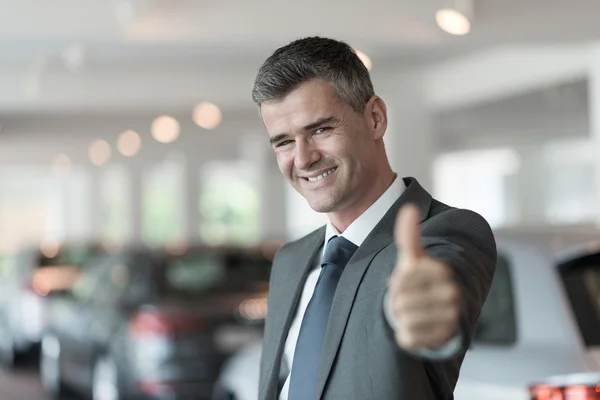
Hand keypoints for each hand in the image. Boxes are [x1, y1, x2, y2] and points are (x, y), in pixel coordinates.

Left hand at [388, 204, 460, 350]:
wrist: (431, 311)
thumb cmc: (417, 280)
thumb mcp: (411, 258)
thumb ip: (408, 235)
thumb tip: (409, 207)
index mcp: (443, 270)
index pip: (402, 279)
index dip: (395, 283)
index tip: (402, 283)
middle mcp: (453, 293)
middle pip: (402, 301)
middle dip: (397, 302)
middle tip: (405, 301)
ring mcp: (451, 316)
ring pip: (405, 320)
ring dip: (400, 318)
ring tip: (409, 314)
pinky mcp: (445, 338)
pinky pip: (408, 338)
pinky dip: (404, 335)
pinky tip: (413, 328)